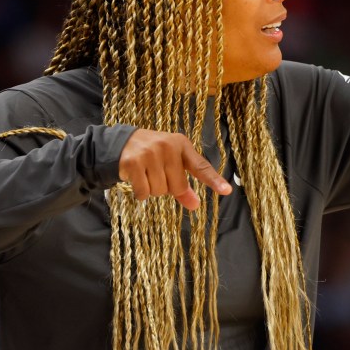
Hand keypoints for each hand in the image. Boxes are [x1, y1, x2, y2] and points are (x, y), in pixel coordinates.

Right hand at [117, 129, 231, 208]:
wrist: (121, 144)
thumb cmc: (153, 156)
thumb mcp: (171, 164)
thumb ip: (184, 186)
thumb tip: (195, 206)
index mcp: (182, 145)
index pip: (201, 167)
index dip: (214, 180)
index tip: (227, 190)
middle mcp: (168, 146)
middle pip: (178, 187)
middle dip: (167, 187)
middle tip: (157, 174)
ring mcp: (150, 153)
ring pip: (160, 191)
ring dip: (153, 190)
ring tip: (146, 174)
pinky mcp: (133, 162)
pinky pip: (144, 192)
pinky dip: (140, 193)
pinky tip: (136, 179)